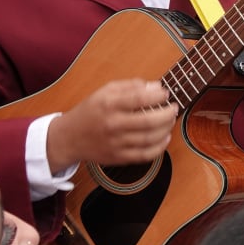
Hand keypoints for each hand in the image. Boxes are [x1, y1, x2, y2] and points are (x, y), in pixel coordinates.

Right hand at [46, 79, 177, 173]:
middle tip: (174, 108)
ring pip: (149, 139)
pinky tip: (165, 138)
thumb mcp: (104, 91)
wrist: (69, 138)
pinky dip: (159, 148)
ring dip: (166, 129)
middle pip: (148, 121)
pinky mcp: (118, 157)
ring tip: (171, 121)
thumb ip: (130, 86)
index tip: (166, 94)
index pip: (138, 98)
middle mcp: (113, 124)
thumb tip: (156, 87)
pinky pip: (144, 155)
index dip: (157, 96)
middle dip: (167, 114)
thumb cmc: (90, 111)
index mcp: (108, 104)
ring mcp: (116, 143)